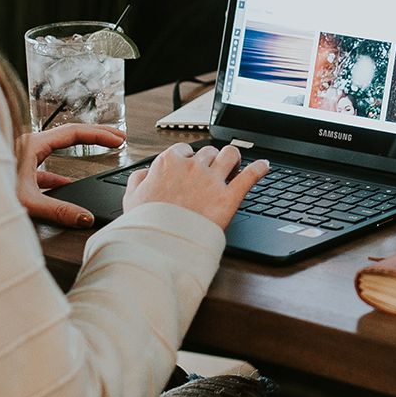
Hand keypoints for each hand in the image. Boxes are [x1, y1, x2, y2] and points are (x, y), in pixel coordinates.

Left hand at [16, 124, 126, 227]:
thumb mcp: (28, 202)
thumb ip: (59, 211)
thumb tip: (85, 218)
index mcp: (32, 144)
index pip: (74, 132)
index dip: (99, 135)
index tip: (118, 139)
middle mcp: (28, 145)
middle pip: (69, 134)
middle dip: (96, 135)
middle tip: (118, 137)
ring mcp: (23, 156)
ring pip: (58, 147)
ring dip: (81, 149)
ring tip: (99, 152)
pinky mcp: (19, 169)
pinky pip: (46, 165)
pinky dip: (61, 171)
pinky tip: (66, 184)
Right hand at [125, 142, 268, 229]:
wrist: (160, 246)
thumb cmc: (146, 224)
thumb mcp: (131, 198)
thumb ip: (138, 179)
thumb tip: (146, 173)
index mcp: (169, 163)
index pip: (184, 150)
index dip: (189, 159)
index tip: (191, 167)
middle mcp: (192, 166)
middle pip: (209, 152)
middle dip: (211, 161)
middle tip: (212, 172)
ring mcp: (212, 180)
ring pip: (230, 154)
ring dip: (233, 158)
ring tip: (235, 165)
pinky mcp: (229, 197)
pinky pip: (251, 175)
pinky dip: (260, 168)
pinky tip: (265, 166)